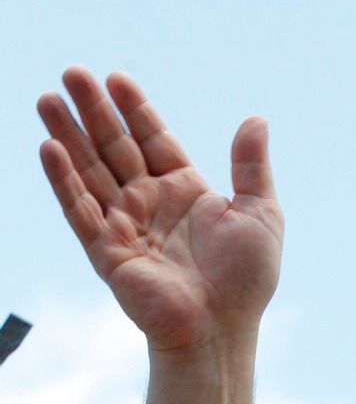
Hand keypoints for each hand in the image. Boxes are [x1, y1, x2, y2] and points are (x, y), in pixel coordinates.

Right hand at [38, 68, 281, 353]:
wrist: (221, 330)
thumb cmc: (246, 280)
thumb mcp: (261, 215)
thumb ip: (252, 167)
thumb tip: (256, 119)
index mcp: (186, 191)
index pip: (153, 139)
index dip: (134, 109)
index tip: (116, 78)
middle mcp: (151, 204)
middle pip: (115, 147)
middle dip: (93, 111)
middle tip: (72, 73)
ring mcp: (126, 226)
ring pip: (90, 171)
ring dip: (68, 136)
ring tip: (47, 99)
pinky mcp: (107, 252)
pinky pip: (80, 211)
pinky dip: (64, 181)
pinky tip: (49, 148)